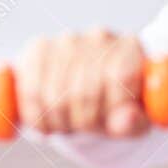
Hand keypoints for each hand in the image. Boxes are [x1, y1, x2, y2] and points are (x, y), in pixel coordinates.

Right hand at [12, 29, 149, 136]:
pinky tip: (46, 124)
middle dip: (83, 122)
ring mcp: (68, 40)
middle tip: (84, 130)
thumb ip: (134, 122)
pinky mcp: (39, 47)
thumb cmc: (118, 107)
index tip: (107, 127)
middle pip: (85, 90)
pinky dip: (37, 115)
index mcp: (132, 48)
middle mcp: (100, 37)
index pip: (121, 77)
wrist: (88, 90)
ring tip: (67, 127)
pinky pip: (32, 90)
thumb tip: (128, 118)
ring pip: (56, 94)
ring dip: (60, 122)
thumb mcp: (134, 120)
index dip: (110, 110)